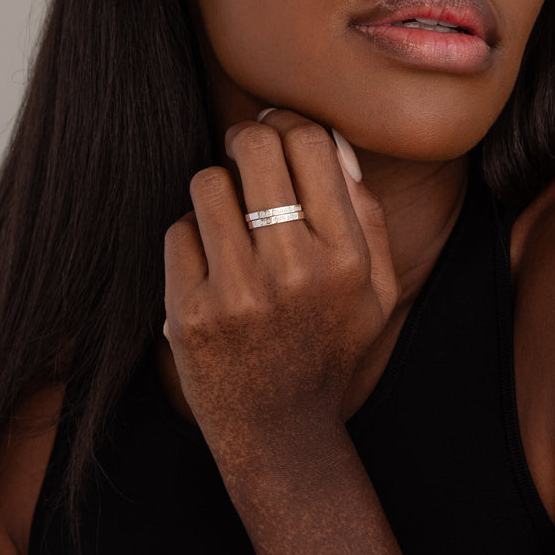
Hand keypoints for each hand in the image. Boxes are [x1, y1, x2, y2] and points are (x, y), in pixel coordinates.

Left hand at [163, 109, 397, 466]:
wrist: (279, 431)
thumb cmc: (328, 348)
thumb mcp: (375, 289)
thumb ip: (365, 213)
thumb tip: (330, 141)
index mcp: (347, 257)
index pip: (311, 143)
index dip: (288, 123)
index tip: (276, 131)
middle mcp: (295, 270)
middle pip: (255, 148)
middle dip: (245, 140)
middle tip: (244, 154)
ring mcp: (239, 292)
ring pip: (208, 184)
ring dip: (216, 192)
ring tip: (230, 223)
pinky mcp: (191, 312)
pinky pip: (179, 232)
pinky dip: (192, 240)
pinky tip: (211, 269)